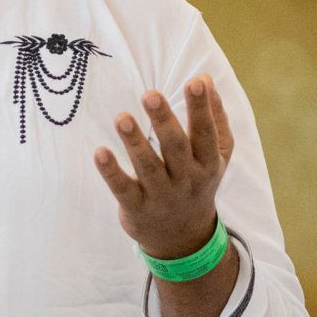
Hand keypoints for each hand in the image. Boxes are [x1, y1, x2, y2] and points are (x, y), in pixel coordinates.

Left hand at [94, 79, 232, 260]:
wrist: (183, 238)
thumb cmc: (197, 181)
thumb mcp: (215, 155)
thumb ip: (214, 117)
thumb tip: (205, 78)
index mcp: (208, 163)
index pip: (206, 133)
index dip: (202, 109)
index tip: (195, 82)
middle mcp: (187, 180)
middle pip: (176, 148)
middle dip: (164, 121)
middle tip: (150, 95)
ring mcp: (161, 196)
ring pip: (148, 168)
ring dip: (135, 143)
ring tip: (122, 118)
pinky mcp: (136, 208)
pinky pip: (123, 189)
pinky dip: (111, 172)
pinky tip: (100, 152)